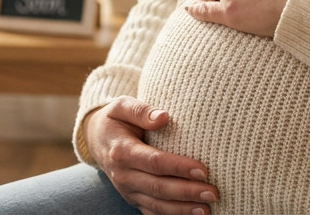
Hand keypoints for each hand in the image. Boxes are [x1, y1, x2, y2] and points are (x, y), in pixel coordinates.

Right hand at [83, 97, 217, 214]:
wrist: (97, 139)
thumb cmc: (116, 120)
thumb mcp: (122, 106)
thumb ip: (141, 110)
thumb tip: (164, 117)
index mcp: (122, 151)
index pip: (154, 162)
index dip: (179, 167)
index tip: (203, 170)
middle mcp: (123, 175)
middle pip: (158, 187)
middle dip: (187, 192)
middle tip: (212, 193)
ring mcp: (127, 190)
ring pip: (157, 204)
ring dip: (183, 209)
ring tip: (207, 209)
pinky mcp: (133, 199)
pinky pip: (152, 212)